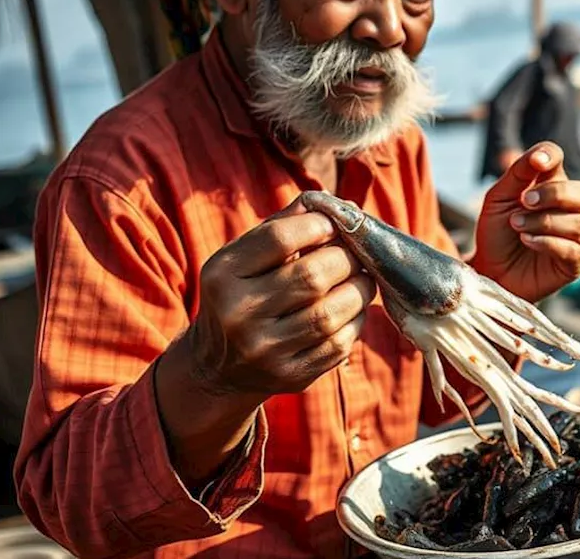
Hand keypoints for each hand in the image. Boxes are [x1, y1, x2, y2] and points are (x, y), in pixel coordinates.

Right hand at [184, 195, 377, 396]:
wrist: (217, 366)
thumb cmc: (242, 294)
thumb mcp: (244, 257)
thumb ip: (284, 226)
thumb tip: (337, 203)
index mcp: (222, 275)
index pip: (280, 238)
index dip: (319, 225)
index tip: (335, 224)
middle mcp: (238, 314)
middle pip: (312, 276)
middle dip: (346, 259)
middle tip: (357, 254)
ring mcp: (264, 350)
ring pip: (330, 313)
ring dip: (359, 290)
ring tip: (362, 279)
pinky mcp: (289, 376)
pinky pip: (338, 345)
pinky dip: (355, 321)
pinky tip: (353, 309)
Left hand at [471, 142, 579, 302]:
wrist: (489, 271)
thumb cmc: (496, 234)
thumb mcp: (499, 199)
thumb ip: (518, 173)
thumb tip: (540, 156)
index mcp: (549, 185)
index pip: (559, 159)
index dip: (551, 156)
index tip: (537, 162)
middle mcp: (569, 209)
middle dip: (554, 194)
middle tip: (525, 202)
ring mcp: (575, 236)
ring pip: (576, 222)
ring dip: (542, 222)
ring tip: (517, 227)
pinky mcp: (575, 262)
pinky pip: (573, 249)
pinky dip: (547, 242)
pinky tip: (527, 241)